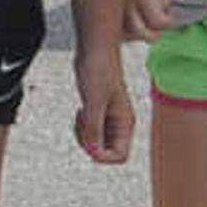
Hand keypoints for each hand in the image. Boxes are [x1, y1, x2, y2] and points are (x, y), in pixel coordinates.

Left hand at [73, 49, 134, 165]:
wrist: (95, 50)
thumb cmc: (99, 69)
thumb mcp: (93, 100)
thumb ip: (93, 127)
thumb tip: (92, 151)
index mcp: (125, 124)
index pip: (119, 156)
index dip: (101, 155)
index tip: (87, 139)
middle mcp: (119, 124)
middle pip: (106, 152)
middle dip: (89, 144)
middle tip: (81, 125)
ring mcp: (109, 118)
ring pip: (96, 142)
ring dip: (84, 135)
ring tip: (80, 117)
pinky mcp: (99, 111)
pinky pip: (90, 130)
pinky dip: (82, 127)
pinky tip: (80, 111)